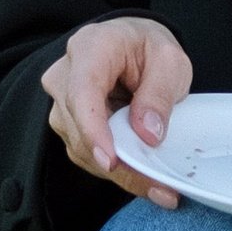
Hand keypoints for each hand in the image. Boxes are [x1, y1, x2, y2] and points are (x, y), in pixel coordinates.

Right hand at [40, 16, 193, 209]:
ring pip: (82, 149)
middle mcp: (64, 76)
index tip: (111, 161)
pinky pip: (87, 156)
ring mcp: (62, 103)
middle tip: (161, 186)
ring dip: (121, 172)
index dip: (94, 131)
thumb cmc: (148, 47)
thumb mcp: (169, 61)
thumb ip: (159, 94)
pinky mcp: (69, 126)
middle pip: (81, 129)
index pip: (82, 94)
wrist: (132, 45)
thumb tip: (147, 134)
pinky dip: (116, 170)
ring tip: (160, 186)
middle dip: (120, 162)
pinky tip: (143, 176)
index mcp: (90, 48)